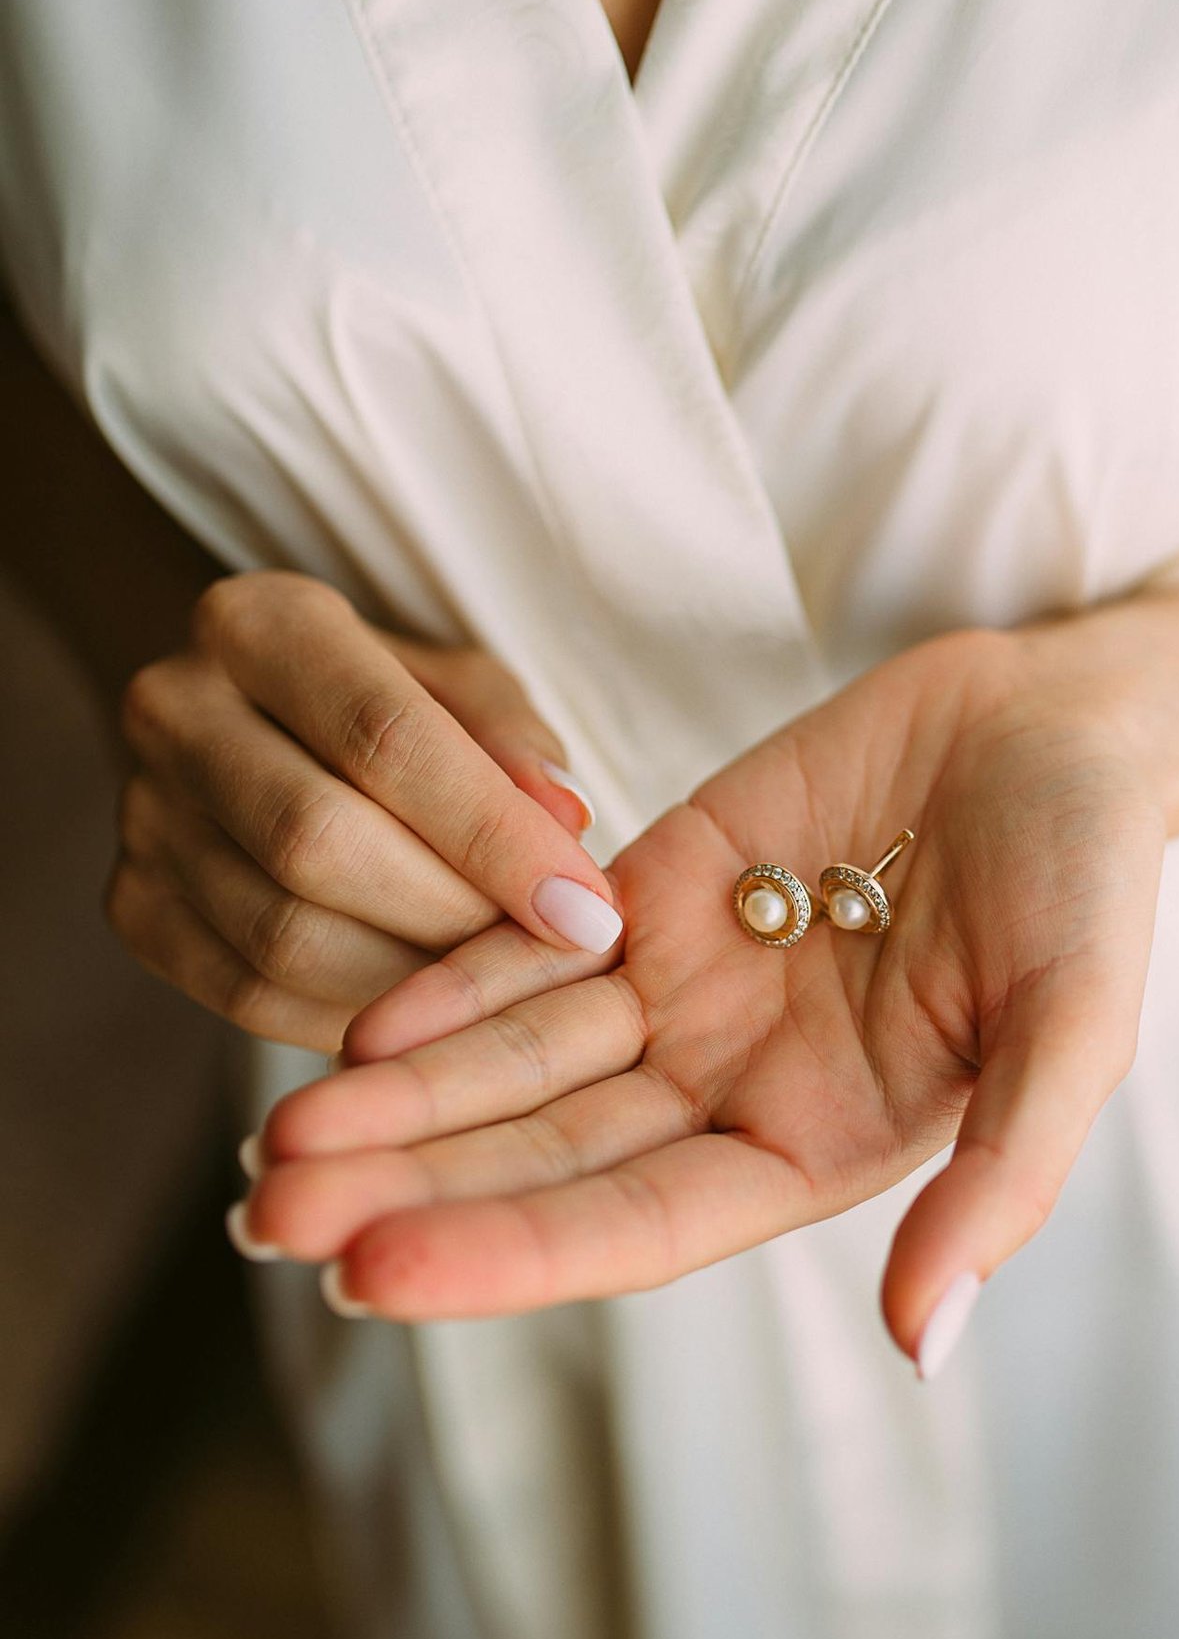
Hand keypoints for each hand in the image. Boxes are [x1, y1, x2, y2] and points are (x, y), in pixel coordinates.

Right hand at [107, 571, 621, 1050]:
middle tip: (551, 961)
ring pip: (280, 933)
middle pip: (318, 840)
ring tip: (500, 990)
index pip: (382, 737)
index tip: (587, 907)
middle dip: (453, 915)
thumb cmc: (385, 702)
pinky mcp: (131, 905)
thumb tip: (563, 820)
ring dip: (410, 980)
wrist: (248, 721)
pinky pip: (244, 993)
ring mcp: (139, 814)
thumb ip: (512, 740)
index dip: (492, 835)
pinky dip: (349, 1015)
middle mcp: (175, 709)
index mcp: (259, 623)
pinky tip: (426, 1012)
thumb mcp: (460, 686)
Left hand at [245, 625, 1166, 1362]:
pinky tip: (362, 1017)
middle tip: (268, 1214)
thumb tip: (928, 1344)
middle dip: (412, 1188)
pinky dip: (453, 980)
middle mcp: (729, 1087)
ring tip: (274, 1139)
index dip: (508, 1254)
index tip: (373, 1277)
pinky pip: (537, 948)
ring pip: (519, 1061)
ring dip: (402, 1098)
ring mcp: (684, 988)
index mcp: (817, 1147)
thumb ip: (1005, 1179)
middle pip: (545, 1157)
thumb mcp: (1078, 1027)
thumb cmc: (1093, 879)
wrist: (1060, 717)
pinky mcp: (653, 887)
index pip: (638, 1226)